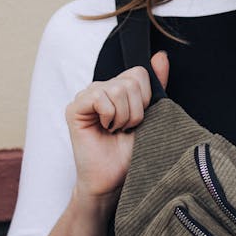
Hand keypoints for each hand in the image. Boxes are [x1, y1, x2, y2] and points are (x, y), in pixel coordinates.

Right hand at [65, 52, 169, 200]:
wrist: (113, 180)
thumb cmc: (129, 153)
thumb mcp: (149, 116)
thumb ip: (155, 86)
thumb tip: (161, 56)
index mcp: (118, 88)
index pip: (140, 74)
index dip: (146, 100)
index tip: (138, 121)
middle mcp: (100, 88)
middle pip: (130, 81)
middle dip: (136, 111)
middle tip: (125, 129)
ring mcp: (86, 96)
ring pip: (117, 89)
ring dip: (124, 116)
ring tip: (115, 131)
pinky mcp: (74, 108)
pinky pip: (100, 97)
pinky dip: (109, 116)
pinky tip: (104, 129)